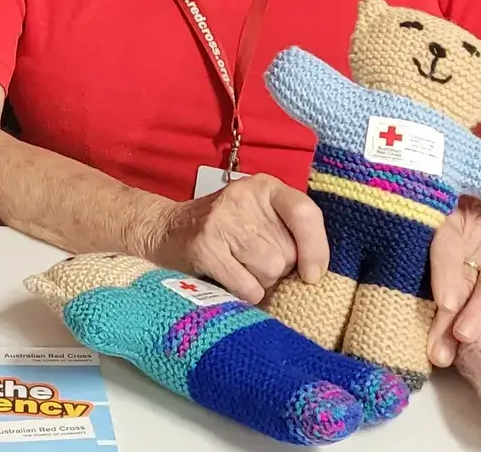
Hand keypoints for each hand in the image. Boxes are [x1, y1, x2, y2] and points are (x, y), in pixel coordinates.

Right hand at [132, 175, 327, 303]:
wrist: (164, 230)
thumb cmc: (223, 230)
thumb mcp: (257, 216)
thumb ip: (289, 231)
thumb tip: (315, 273)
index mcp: (264, 187)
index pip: (305, 213)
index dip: (316, 248)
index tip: (312, 274)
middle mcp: (243, 197)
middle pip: (287, 253)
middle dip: (277, 270)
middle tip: (252, 261)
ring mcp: (222, 221)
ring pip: (270, 272)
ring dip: (260, 283)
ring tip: (239, 269)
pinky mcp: (205, 246)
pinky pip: (247, 287)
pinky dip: (244, 294)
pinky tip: (228, 280)